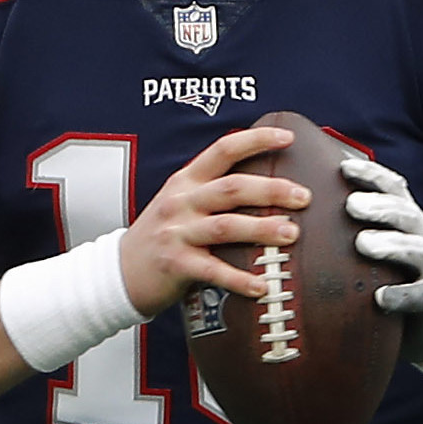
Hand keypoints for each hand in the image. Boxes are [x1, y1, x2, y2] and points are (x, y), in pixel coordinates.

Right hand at [117, 125, 299, 315]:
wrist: (119, 271)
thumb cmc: (160, 237)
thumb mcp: (180, 204)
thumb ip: (214, 193)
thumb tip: (269, 190)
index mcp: (186, 181)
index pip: (223, 150)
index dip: (255, 140)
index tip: (286, 138)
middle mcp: (181, 202)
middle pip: (232, 188)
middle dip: (272, 190)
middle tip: (303, 197)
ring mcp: (177, 232)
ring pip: (226, 226)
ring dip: (262, 229)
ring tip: (290, 234)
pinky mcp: (175, 264)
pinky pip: (213, 270)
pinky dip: (239, 278)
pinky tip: (261, 285)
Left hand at [342, 152, 422, 362]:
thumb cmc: (390, 278)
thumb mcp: (376, 246)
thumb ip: (352, 224)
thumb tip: (305, 197)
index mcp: (407, 220)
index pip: (394, 189)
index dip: (372, 175)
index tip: (344, 168)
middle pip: (406, 215)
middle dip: (379, 207)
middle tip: (351, 204)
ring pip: (416, 250)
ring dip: (390, 244)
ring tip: (363, 243)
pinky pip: (419, 295)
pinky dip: (400, 295)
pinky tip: (380, 297)